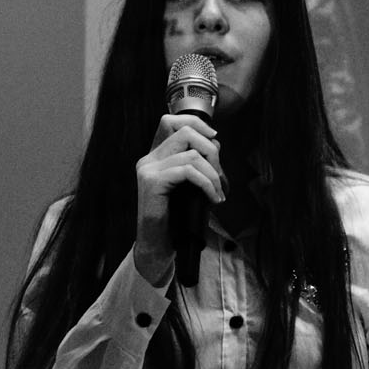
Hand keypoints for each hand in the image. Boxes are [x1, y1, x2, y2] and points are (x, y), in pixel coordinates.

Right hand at [133, 113, 225, 283]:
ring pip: (191, 153)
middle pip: (185, 132)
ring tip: (218, 192)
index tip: (214, 139)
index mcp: (154, 157)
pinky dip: (207, 183)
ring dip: (213, 173)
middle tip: (220, 176)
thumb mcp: (188, 186)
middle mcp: (148, 159)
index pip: (170, 121)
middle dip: (211, 151)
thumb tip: (215, 144)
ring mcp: (148, 170)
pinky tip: (212, 198)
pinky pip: (188, 171)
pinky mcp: (152, 183)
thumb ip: (195, 164)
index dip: (196, 123)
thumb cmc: (175, 219)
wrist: (157, 246)